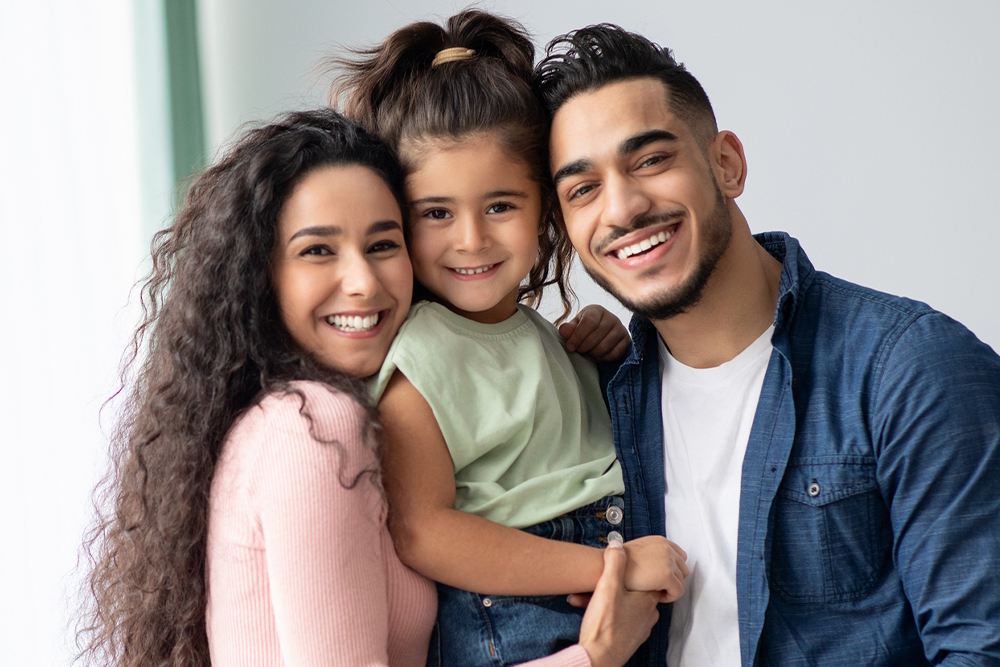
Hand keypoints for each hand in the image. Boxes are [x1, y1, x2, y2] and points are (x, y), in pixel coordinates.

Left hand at [558, 305, 629, 360]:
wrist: (602, 334)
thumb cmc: (585, 329)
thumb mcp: (575, 326)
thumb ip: (569, 329)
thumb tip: (563, 330)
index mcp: (596, 310)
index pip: (589, 322)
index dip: (578, 336)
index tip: (570, 347)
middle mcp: (611, 317)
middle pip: (596, 336)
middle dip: (584, 347)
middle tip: (579, 351)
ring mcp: (621, 329)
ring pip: (605, 346)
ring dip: (593, 353)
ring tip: (588, 352)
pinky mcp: (627, 341)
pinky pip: (614, 354)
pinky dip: (604, 358)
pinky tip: (599, 355)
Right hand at [572, 540, 659, 666]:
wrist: (598, 657)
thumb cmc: (604, 624)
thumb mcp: (607, 585)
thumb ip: (614, 561)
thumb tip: (616, 544)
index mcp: (648, 599)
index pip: (653, 578)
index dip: (638, 571)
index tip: (624, 569)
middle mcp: (649, 615)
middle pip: (642, 592)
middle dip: (625, 586)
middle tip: (607, 583)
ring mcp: (641, 629)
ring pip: (634, 608)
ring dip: (620, 602)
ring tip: (600, 599)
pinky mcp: (631, 640)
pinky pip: (627, 622)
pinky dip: (617, 616)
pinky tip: (602, 616)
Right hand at [622, 536, 687, 602]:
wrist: (606, 567)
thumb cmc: (617, 565)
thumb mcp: (637, 551)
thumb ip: (651, 555)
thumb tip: (658, 567)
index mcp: (660, 541)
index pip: (680, 556)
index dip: (671, 570)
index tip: (659, 577)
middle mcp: (667, 548)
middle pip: (683, 569)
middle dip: (672, 579)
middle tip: (656, 585)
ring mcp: (668, 561)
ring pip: (681, 582)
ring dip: (669, 588)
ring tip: (653, 590)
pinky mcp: (667, 575)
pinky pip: (678, 592)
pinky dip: (669, 597)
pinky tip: (655, 596)